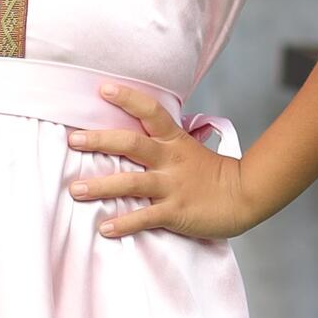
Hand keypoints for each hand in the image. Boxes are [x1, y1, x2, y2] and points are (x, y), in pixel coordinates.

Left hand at [66, 82, 253, 241]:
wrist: (244, 196)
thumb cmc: (211, 174)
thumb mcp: (187, 148)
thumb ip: (161, 142)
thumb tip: (127, 137)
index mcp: (173, 140)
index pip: (150, 111)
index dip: (127, 98)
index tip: (103, 89)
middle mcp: (170, 160)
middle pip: (131, 143)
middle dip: (100, 141)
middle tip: (73, 140)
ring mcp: (172, 186)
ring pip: (132, 182)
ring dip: (101, 186)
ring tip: (76, 189)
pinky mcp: (176, 211)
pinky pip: (145, 217)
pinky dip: (124, 223)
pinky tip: (104, 228)